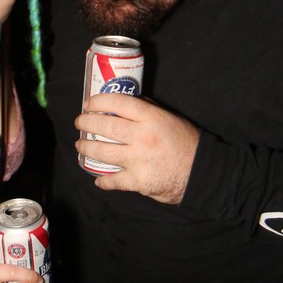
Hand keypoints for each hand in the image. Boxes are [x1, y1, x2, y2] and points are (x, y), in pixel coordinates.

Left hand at [75, 93, 199, 203]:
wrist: (203, 173)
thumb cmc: (188, 143)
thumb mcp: (171, 118)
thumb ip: (149, 110)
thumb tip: (126, 103)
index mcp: (151, 118)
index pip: (119, 103)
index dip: (99, 101)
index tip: (89, 103)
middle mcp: (142, 137)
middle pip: (105, 125)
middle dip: (86, 122)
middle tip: (79, 122)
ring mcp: (138, 160)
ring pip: (102, 151)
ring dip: (87, 147)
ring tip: (81, 145)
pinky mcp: (138, 181)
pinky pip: (113, 181)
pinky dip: (103, 181)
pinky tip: (98, 180)